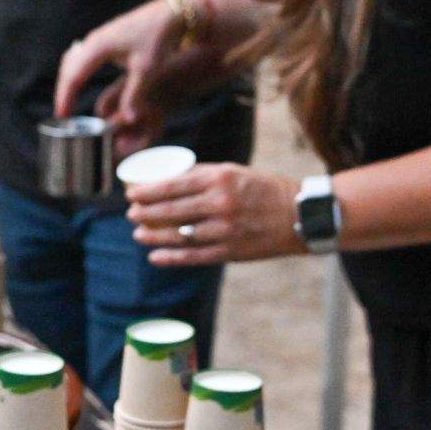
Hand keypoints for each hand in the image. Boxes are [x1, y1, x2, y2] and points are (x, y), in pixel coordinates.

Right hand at [56, 0, 190, 154]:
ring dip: (68, 81)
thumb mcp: (147, 69)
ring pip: (72, 61)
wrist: (170, 13)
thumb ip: (134, 95)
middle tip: (63, 114)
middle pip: (68, 69)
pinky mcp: (105, 37)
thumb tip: (128, 120)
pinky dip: (76, 71)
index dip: (65, 98)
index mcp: (98, 47)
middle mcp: (93, 40)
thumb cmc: (159, 38)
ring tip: (68, 100)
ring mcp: (97, 37)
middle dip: (63, 92)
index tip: (62, 116)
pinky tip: (80, 81)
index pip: (73, 77)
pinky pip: (81, 56)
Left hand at [125, 162, 302, 266]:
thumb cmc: (264, 189)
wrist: (299, 215)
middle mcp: (221, 203)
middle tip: (130, 214)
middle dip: (144, 214)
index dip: (147, 192)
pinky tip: (155, 257)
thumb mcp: (235, 171)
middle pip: (170, 211)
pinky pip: (194, 256)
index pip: (172, 185)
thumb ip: (203, 175)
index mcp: (220, 178)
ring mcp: (225, 229)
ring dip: (154, 237)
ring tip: (138, 235)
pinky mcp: (231, 251)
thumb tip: (169, 179)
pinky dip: (172, 258)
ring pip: (179, 235)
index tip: (131, 194)